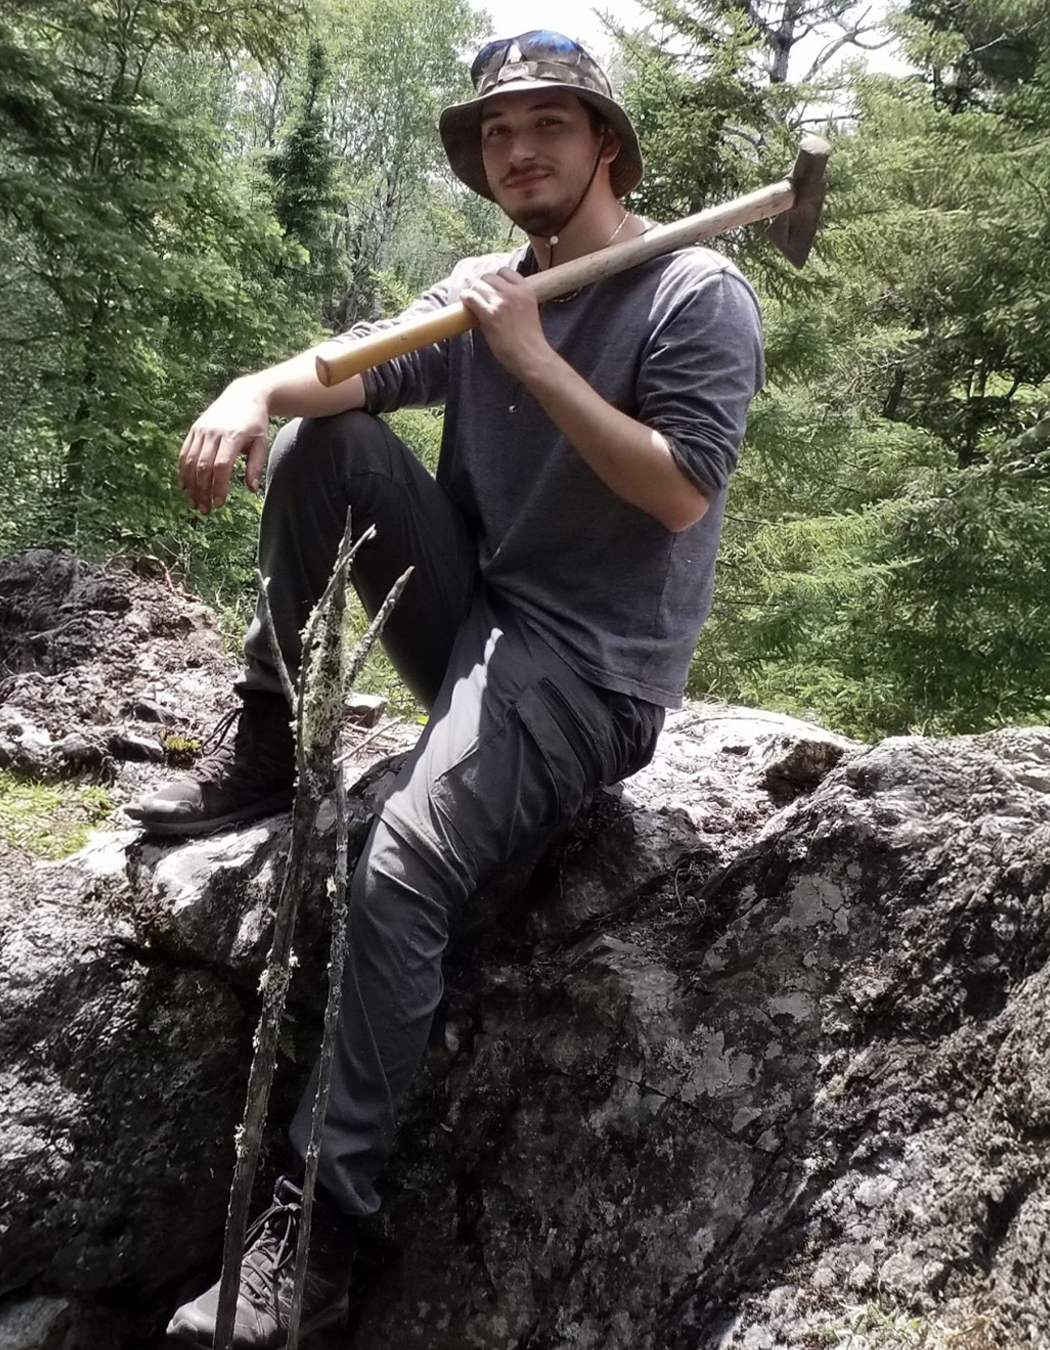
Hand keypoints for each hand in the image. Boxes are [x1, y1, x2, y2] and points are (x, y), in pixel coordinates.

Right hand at [179, 378, 269, 513]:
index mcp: (233, 436)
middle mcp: (213, 432)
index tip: (220, 503)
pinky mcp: (194, 429)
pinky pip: (185, 452)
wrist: (244, 395)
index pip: (222, 466)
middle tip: (205, 510)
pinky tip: (185, 486)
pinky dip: (183, 471)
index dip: (219, 486)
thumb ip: (256, 466)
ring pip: (191, 461)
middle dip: (203, 491)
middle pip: (203, 466)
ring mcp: (201, 430)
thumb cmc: (256, 423)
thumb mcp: (262, 442)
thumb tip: (251, 489)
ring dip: (191, 484)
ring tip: (194, 502)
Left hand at [460, 267, 554, 382]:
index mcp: (526, 290)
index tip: (493, 288)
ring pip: (479, 285)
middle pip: (489, 277)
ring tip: (472, 301)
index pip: (505, 271)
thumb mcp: (530, 310)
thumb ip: (517, 299)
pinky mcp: (490, 314)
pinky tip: (465, 302)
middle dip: (483, 285)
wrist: (530, 355)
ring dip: (474, 292)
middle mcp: (513, 292)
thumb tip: (498, 296)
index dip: (496, 279)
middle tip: (481, 296)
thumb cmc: (530, 338)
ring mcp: (501, 302)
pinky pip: (471, 297)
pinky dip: (466, 298)